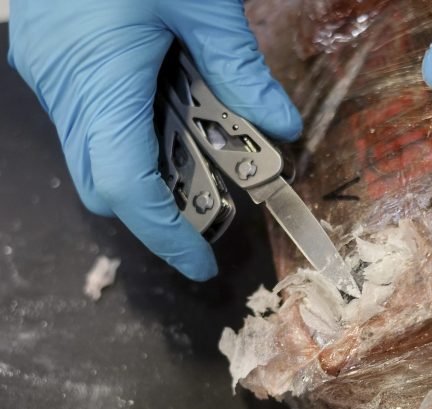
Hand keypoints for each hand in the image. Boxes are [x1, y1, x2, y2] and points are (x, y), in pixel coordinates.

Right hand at [8, 0, 301, 279]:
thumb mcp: (202, 4)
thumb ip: (243, 72)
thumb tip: (284, 128)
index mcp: (101, 77)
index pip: (128, 186)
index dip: (166, 234)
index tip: (202, 263)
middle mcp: (65, 88)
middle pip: (105, 182)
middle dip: (159, 210)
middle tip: (215, 210)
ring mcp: (51, 74)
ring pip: (95, 155)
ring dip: (149, 171)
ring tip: (203, 155)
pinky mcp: (53, 60)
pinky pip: (90, 122)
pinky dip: (133, 135)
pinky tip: (170, 111)